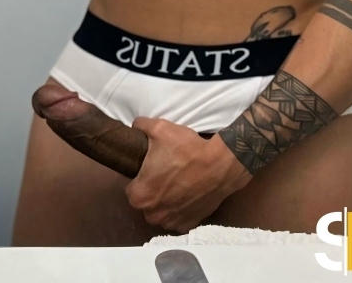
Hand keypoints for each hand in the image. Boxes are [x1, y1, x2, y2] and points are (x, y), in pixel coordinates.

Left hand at [124, 116, 251, 233]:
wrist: (220, 165)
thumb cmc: (187, 149)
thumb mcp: (160, 128)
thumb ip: (141, 126)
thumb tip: (135, 126)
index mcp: (140, 196)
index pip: (131, 189)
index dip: (140, 177)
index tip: (150, 168)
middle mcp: (152, 215)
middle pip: (145, 202)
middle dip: (152, 189)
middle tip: (165, 172)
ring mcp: (171, 223)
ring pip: (161, 212)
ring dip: (165, 201)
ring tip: (177, 182)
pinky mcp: (188, 224)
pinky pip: (177, 217)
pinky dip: (180, 208)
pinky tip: (187, 192)